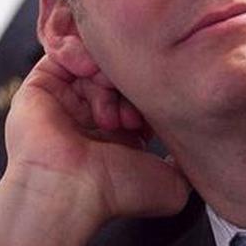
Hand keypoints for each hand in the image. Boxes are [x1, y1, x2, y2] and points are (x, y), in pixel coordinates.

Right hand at [0, 52, 189, 245]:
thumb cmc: (114, 193)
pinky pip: (65, 52)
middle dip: (131, 83)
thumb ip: (190, 165)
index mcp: (121, 132)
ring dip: (107, 75)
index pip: (145, 90)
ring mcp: (69, 98)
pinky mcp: (44, 84)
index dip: (155, 91)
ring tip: (108, 107)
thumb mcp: (173, 185)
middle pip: (123, 73)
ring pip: (97, 61)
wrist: (69, 191)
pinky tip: (88, 74)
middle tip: (129, 115)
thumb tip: (202, 153)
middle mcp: (95, 113)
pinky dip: (81, 55)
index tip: (152, 115)